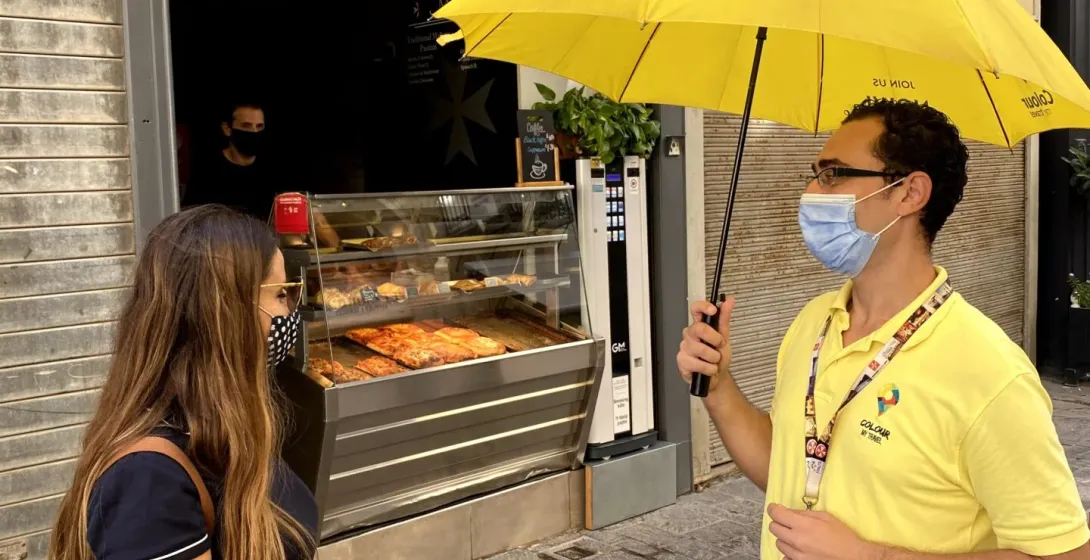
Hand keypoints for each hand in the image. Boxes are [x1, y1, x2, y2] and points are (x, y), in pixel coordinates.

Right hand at [676, 297, 734, 394]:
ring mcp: (684, 347)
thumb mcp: (725, 337)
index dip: (703, 307)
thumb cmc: (719, 358)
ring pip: (700, 348)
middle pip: (699, 328)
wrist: (717, 378)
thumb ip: (725, 319)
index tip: (713, 310)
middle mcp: (690, 334)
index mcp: (699, 326)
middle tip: (719, 346)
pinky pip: (697, 363)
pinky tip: (708, 369)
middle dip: (715, 339)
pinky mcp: (681, 361)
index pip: (695, 309)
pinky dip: (708, 368)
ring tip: (714, 361)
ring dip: (713, 358)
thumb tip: (729, 300)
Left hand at [767, 504, 884, 559]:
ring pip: (778, 543)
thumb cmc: (843, 536)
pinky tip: (799, 549)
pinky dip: (789, 552)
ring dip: (784, 538)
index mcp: (804, 526)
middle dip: (779, 522)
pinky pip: (785, 557)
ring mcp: (797, 556)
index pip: (776, 514)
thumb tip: (789, 512)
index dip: (773, 509)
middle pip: (773, 528)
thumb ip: (804, 514)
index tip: (775, 508)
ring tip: (797, 537)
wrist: (854, 557)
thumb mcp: (826, 517)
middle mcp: (797, 541)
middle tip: (788, 522)